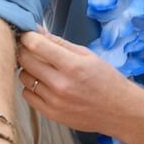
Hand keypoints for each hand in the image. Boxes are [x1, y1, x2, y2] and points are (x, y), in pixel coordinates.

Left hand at [17, 30, 135, 135]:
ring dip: (28, 69)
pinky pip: (27, 95)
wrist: (119, 111)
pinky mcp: (51, 114)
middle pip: (25, 60)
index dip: (27, 36)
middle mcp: (61, 84)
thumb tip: (36, 30)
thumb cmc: (106, 80)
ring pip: (24, 77)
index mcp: (72, 65)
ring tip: (41, 68)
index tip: (27, 35)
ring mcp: (54, 101)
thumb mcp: (87, 55)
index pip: (36, 45)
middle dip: (24, 50)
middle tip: (31, 49)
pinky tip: (43, 84)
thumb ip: (59, 42)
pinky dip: (31, 87)